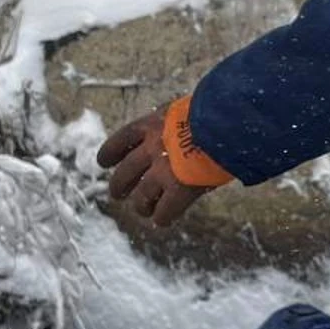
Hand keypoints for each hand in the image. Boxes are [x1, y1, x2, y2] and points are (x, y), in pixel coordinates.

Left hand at [98, 108, 215, 227]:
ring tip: (142, 210)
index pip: (122, 139)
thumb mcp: (190, 107)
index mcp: (153, 124)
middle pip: (125, 172)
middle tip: (118, 193)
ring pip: (141, 196)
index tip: (103, 162)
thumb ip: (181, 122)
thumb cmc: (217, 109)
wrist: (227, 120)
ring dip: (140, 206)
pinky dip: (162, 217)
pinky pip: (165, 211)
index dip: (110, 153)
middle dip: (119, 184)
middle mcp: (153, 148)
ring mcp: (165, 170)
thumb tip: (191, 128)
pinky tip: (163, 220)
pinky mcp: (180, 189)